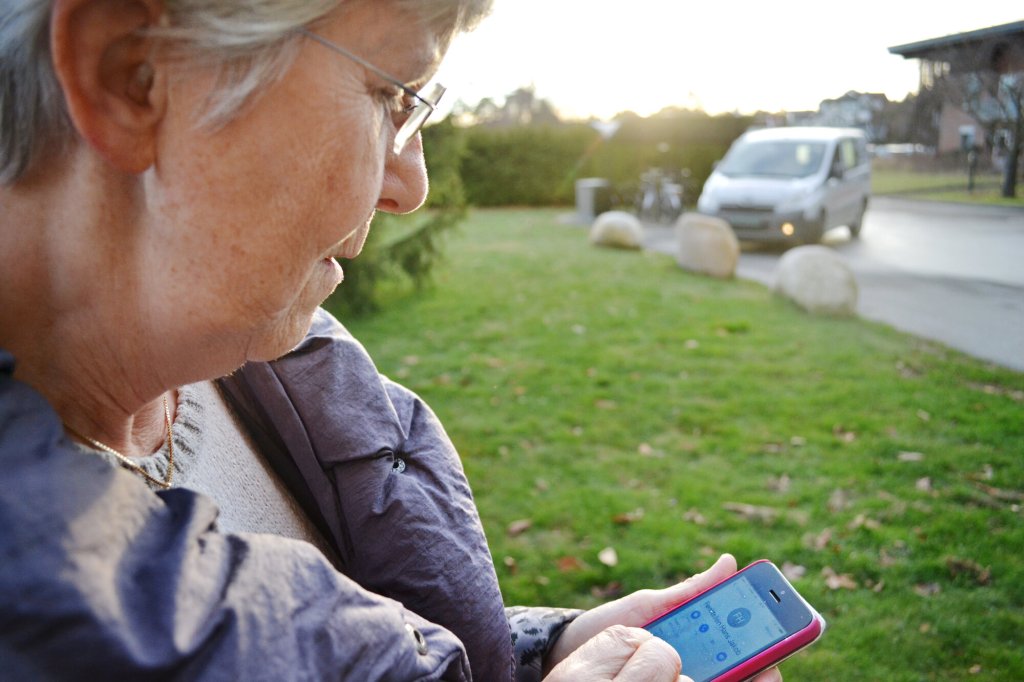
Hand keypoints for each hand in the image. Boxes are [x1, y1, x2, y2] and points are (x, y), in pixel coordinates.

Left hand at [544, 554, 781, 681]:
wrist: (567, 655)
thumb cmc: (611, 628)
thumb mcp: (649, 606)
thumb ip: (690, 592)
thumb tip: (729, 562)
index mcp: (702, 647)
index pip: (750, 650)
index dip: (775, 645)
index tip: (785, 632)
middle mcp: (699, 672)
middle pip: (748, 675)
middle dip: (762, 667)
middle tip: (765, 665)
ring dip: (736, 679)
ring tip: (729, 673)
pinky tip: (693, 680)